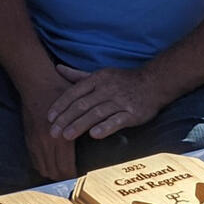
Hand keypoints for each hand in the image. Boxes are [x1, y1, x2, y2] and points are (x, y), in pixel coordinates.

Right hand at [19, 71, 77, 182]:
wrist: (37, 83)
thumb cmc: (61, 92)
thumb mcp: (79, 107)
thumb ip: (87, 123)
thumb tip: (102, 135)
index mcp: (61, 138)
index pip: (66, 167)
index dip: (74, 175)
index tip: (81, 176)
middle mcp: (46, 143)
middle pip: (55, 172)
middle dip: (65, 178)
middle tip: (74, 178)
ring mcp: (35, 142)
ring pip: (44, 169)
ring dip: (53, 174)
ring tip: (63, 175)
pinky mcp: (28, 138)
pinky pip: (34, 160)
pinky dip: (42, 166)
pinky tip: (50, 166)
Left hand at [47, 64, 164, 141]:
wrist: (154, 82)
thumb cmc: (123, 81)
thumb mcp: (100, 74)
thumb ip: (78, 75)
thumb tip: (57, 68)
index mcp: (97, 79)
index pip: (74, 93)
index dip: (60, 105)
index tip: (49, 118)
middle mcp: (107, 89)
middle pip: (82, 105)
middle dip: (65, 119)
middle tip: (53, 132)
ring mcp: (120, 101)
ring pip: (96, 113)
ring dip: (80, 125)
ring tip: (66, 136)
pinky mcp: (132, 113)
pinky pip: (117, 120)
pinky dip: (105, 127)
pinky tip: (94, 135)